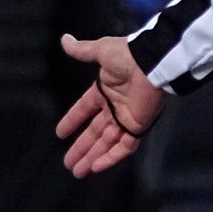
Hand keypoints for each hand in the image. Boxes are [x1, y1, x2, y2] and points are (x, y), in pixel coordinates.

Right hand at [57, 34, 165, 175]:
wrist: (152, 63)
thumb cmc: (126, 56)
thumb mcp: (100, 51)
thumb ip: (82, 50)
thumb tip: (64, 39)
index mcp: (104, 90)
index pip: (84, 109)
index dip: (72, 121)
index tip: (60, 134)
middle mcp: (114, 107)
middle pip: (94, 132)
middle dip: (81, 148)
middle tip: (68, 163)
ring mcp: (126, 119)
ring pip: (106, 143)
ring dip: (92, 157)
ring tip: (77, 171)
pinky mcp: (137, 127)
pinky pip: (124, 146)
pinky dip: (111, 157)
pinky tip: (96, 168)